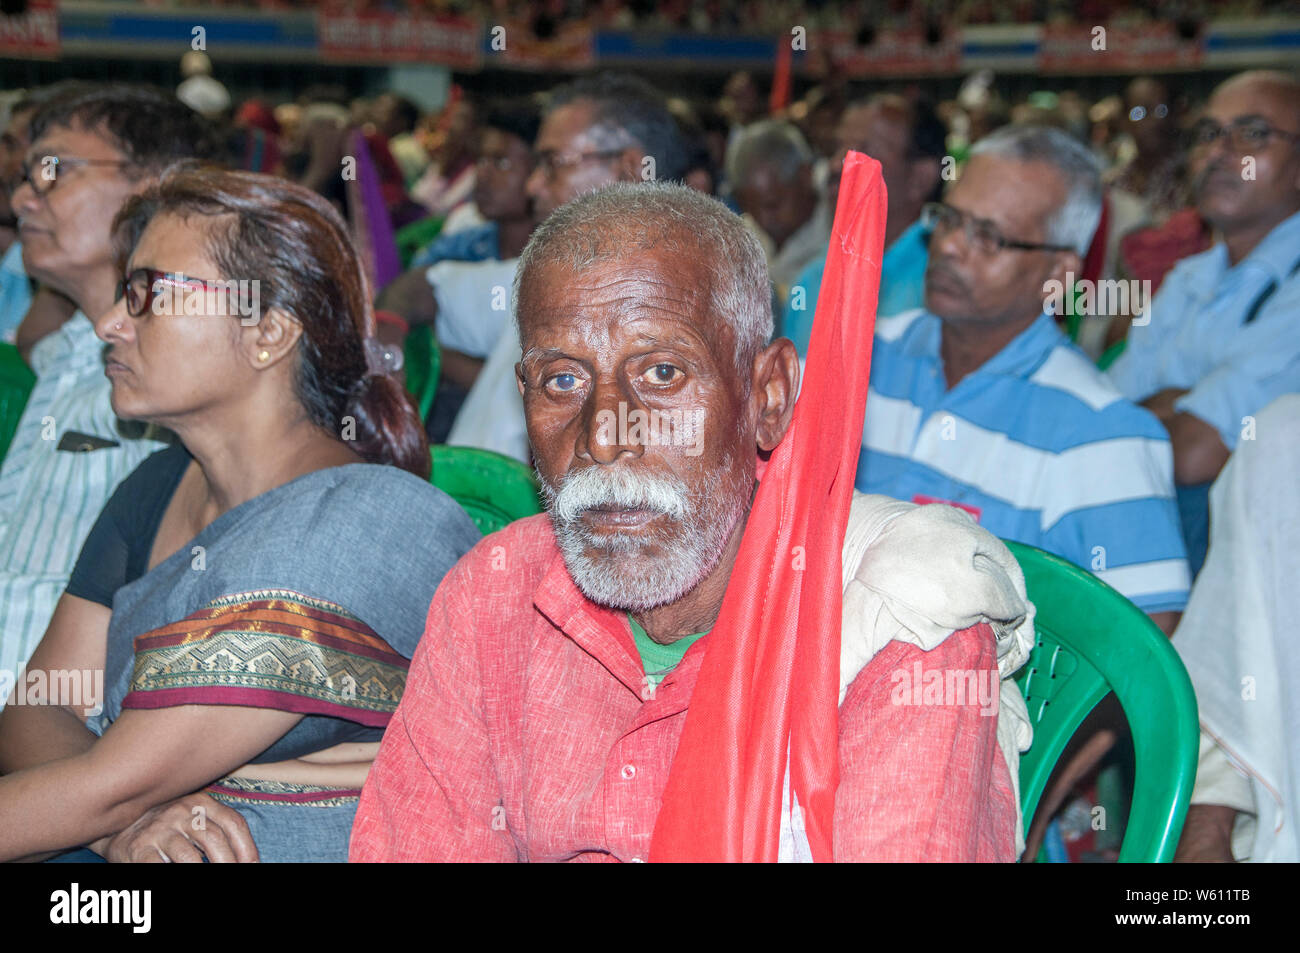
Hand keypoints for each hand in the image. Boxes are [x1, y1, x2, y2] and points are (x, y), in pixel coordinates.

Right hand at [97, 792, 258, 862]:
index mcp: (200, 802)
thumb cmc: (167, 826)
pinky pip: (160, 867)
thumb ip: (218, 830)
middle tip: (233, 876)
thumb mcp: (194, 817)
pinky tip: (182, 878)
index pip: (233, 823)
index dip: (247, 848)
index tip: (252, 866)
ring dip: (203, 874)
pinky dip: (175, 876)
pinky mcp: (138, 849)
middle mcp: (180, 811)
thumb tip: (246, 859)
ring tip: (211, 883)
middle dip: (229, 864)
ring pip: (189, 858)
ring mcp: (158, 829)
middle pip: (215, 840)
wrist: (118, 825)